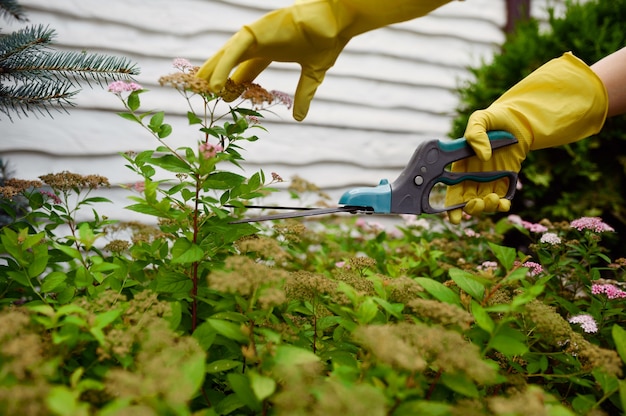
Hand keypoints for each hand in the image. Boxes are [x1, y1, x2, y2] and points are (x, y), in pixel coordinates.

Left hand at [196, 0, 452, 120]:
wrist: (337, 22)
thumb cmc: (327, 41)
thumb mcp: (313, 74)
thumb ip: (304, 95)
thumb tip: (300, 118)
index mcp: (271, 50)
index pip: (246, 69)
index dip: (235, 82)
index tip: (227, 97)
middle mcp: (261, 42)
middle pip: (231, 61)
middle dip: (218, 76)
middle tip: (204, 92)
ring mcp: (257, 35)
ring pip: (228, 54)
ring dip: (214, 71)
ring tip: (201, 88)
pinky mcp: (258, 31)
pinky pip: (236, 50)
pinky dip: (225, 66)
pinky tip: (217, 82)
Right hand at [446, 52, 607, 223]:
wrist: (520, 119)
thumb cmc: (495, 118)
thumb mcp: (481, 119)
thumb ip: (476, 134)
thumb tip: (483, 156)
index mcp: (461, 165)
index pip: (451, 189)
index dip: (450, 206)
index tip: (455, 216)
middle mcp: (473, 176)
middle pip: (467, 201)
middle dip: (470, 209)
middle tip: (477, 204)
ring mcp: (490, 179)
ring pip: (484, 203)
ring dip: (486, 207)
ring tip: (493, 199)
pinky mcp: (507, 180)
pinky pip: (502, 198)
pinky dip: (502, 205)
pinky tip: (504, 203)